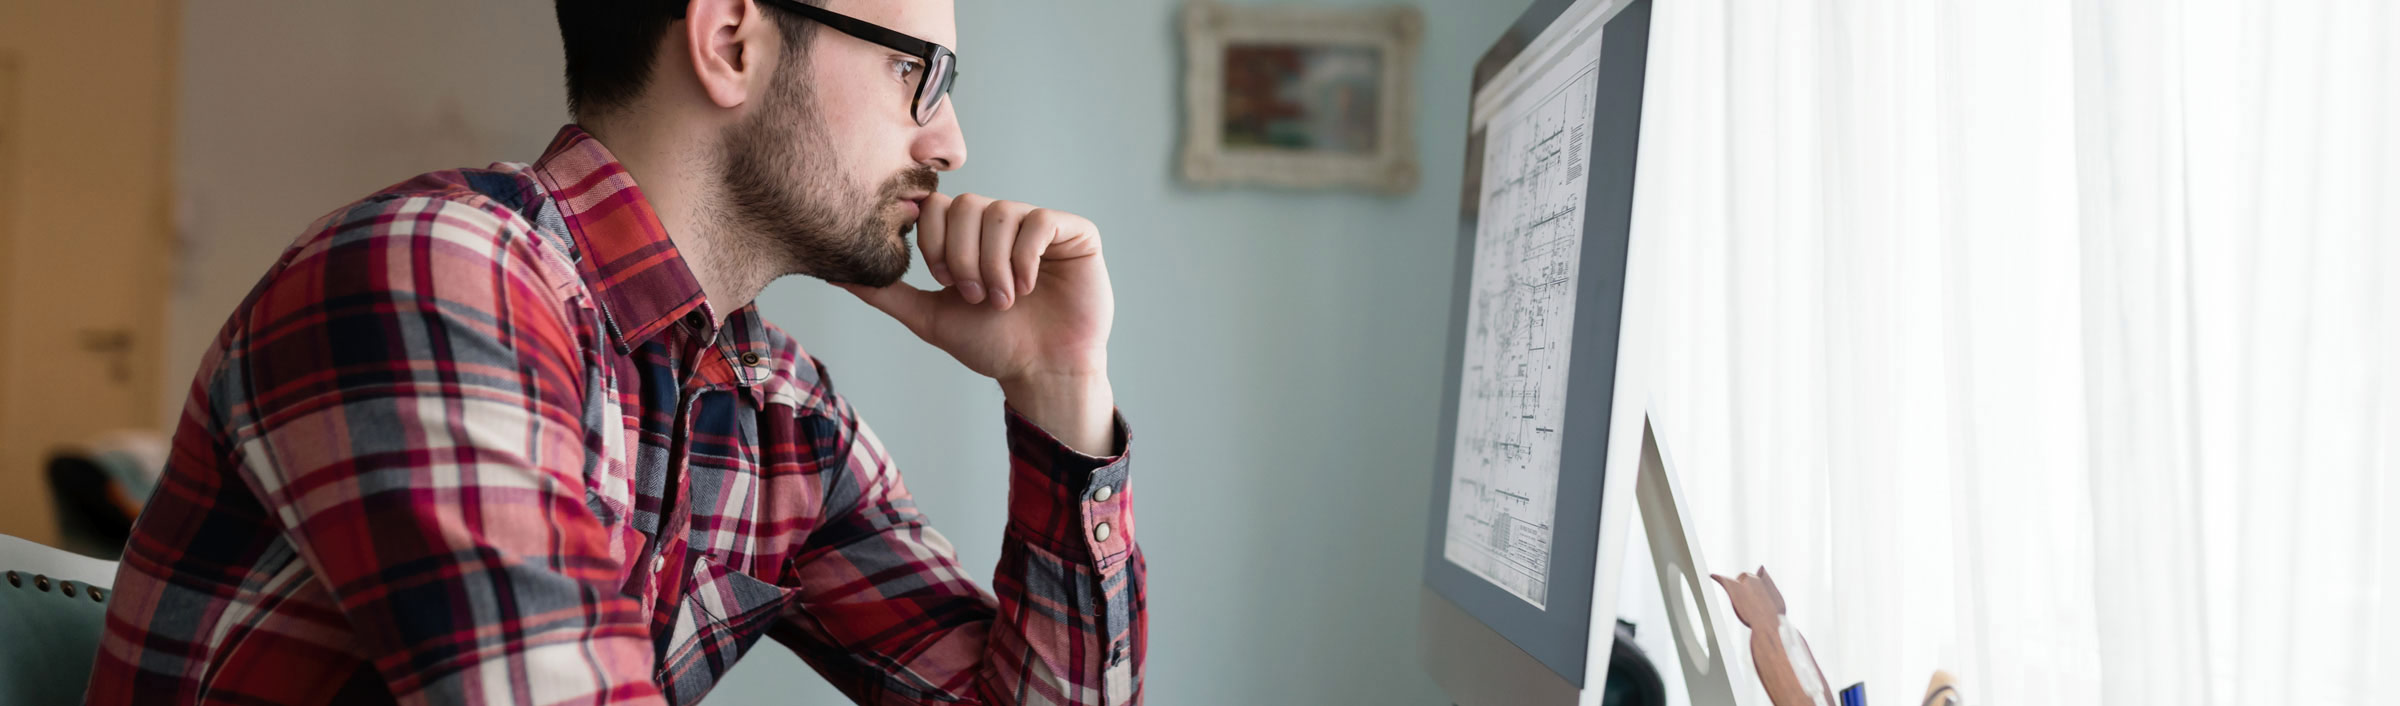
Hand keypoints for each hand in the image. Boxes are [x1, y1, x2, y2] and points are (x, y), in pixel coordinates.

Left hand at [837, 193, 1115, 451]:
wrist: (1042, 371)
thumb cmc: (991, 344)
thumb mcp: (929, 316)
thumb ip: (887, 291)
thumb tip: (837, 275)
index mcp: (969, 235)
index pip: (938, 207)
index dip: (935, 243)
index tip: (945, 283)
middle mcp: (1003, 222)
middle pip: (967, 205)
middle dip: (964, 257)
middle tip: (976, 296)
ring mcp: (1038, 224)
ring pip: (1001, 213)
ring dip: (995, 265)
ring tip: (1005, 300)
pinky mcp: (1074, 232)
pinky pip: (1040, 220)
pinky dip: (1026, 257)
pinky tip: (1030, 286)